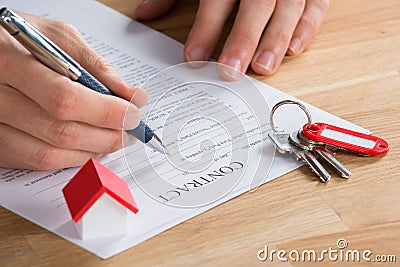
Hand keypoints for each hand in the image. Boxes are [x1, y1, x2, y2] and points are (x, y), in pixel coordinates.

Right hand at [0, 12, 147, 169]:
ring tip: (112, 138)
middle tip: (129, 130)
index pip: (65, 99)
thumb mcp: (56, 37)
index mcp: (9, 61)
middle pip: (61, 132)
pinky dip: (70, 158)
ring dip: (92, 151)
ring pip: (49, 154)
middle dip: (107, 136)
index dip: (106, 112)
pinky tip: (87, 145)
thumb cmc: (16, 38)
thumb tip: (131, 96)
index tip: (132, 114)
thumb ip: (95, 66)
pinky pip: (37, 161)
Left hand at [136, 0, 328, 78]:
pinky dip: (306, 27)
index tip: (194, 57)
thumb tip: (144, 13)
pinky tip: (293, 49)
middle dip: (243, 39)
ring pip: (287, 7)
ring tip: (263, 67)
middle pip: (255, 4)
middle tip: (231, 71)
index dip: (206, 28)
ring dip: (276, 39)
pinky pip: (315, 6)